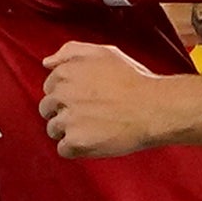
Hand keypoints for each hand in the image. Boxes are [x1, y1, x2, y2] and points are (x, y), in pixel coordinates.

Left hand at [42, 41, 173, 157]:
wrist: (154, 108)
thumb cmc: (134, 80)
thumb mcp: (105, 53)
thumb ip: (72, 51)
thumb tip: (47, 62)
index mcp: (65, 73)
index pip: (49, 87)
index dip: (66, 94)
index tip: (83, 98)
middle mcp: (61, 95)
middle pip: (47, 109)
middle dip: (64, 112)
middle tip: (89, 114)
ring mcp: (67, 120)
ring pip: (53, 129)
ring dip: (69, 131)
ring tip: (93, 128)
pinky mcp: (76, 142)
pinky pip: (63, 149)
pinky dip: (76, 149)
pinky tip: (93, 140)